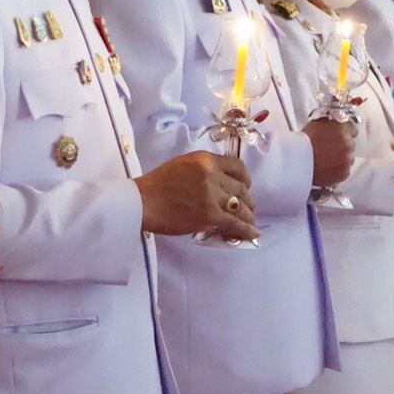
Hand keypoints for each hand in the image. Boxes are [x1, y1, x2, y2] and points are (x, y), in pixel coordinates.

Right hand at [136, 151, 256, 239]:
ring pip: (241, 206)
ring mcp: (212, 196)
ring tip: (250, 222)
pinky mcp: (209, 215)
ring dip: (248, 216)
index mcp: (205, 160)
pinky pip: (235, 223)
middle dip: (248, 200)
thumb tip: (221, 183)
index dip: (246, 179)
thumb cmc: (156, 184)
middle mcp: (212, 175)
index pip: (237, 167)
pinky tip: (252, 234)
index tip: (246, 187)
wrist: (141, 202)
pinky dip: (246, 229)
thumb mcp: (182, 165)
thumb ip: (203, 169)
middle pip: (241, 189)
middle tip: (248, 208)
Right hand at [303, 118, 354, 186]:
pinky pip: (344, 171)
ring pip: (348, 158)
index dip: (344, 133)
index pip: (353, 129)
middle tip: (326, 149)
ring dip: (340, 159)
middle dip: (341, 146)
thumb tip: (339, 124)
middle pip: (350, 145)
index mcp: (342, 127)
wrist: (296, 161)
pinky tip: (326, 167)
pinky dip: (337, 170)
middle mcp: (348, 142)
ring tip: (325, 160)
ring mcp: (347, 159)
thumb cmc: (302, 142)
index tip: (337, 137)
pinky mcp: (344, 172)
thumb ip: (332, 123)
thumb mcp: (317, 123)